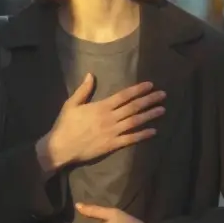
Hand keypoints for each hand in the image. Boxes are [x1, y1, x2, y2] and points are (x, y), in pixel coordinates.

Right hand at [39, 75, 164, 169]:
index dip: (138, 90)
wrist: (61, 147)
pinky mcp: (112, 145)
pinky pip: (130, 139)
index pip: (124, 96)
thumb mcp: (71, 104)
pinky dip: (142, 135)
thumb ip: (83, 90)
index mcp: (101, 106)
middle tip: (163, 95)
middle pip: (133, 107)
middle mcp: (109, 118)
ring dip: (149, 115)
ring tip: (162, 110)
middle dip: (149, 100)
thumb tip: (90, 74)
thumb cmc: (65, 125)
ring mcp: (112, 132)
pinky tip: (153, 131)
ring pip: (135, 122)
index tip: (150, 85)